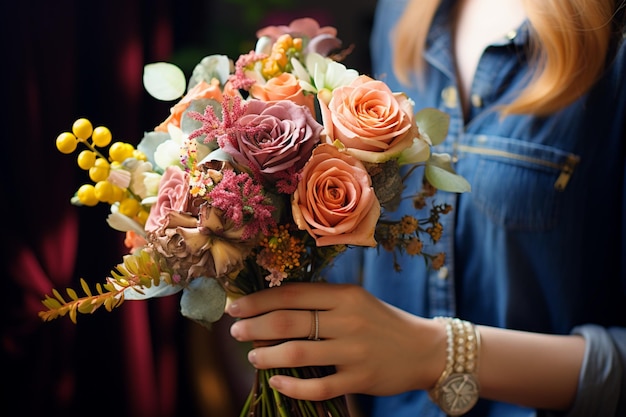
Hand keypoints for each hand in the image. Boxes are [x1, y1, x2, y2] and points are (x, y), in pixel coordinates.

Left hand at [226, 282, 445, 400]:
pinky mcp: (360, 379)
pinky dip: (292, 386)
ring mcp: (354, 351)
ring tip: (252, 356)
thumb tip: (272, 304)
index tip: (235, 307)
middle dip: (254, 327)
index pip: (292, 294)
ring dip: (266, 355)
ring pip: (298, 353)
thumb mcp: (355, 300)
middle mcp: (348, 320)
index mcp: (345, 295)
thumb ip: (321, 300)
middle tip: (235, 331)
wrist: (424, 348)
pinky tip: (276, 381)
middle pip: (288, 322)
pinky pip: (318, 386)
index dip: (258, 301)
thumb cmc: (381, 321)